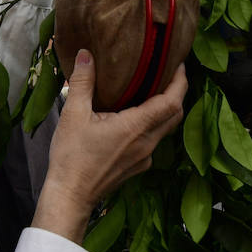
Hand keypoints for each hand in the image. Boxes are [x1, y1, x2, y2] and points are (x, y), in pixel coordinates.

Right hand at [32, 51, 185, 243]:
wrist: (71, 196)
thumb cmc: (72, 157)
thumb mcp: (73, 114)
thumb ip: (82, 82)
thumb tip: (86, 55)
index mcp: (136, 127)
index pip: (172, 102)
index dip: (181, 82)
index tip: (179, 65)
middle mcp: (147, 143)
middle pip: (174, 115)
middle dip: (177, 93)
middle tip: (168, 74)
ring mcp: (144, 157)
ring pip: (165, 129)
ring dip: (165, 110)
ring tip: (153, 91)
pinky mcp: (137, 166)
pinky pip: (153, 142)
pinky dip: (152, 125)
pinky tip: (135, 119)